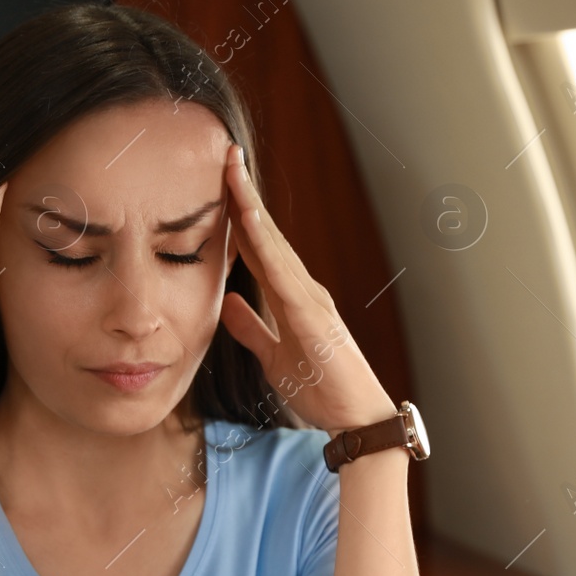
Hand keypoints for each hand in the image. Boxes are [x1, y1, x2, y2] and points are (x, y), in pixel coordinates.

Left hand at [218, 144, 395, 435]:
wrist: (356, 420)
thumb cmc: (322, 390)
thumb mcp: (273, 356)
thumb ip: (251, 328)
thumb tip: (226, 302)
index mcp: (291, 297)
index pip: (259, 248)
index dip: (238, 215)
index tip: (219, 183)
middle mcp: (302, 289)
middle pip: (266, 234)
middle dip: (245, 195)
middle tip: (225, 155)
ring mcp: (309, 298)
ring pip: (274, 243)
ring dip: (252, 207)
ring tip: (232, 172)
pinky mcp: (312, 315)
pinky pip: (282, 273)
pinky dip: (265, 243)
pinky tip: (248, 219)